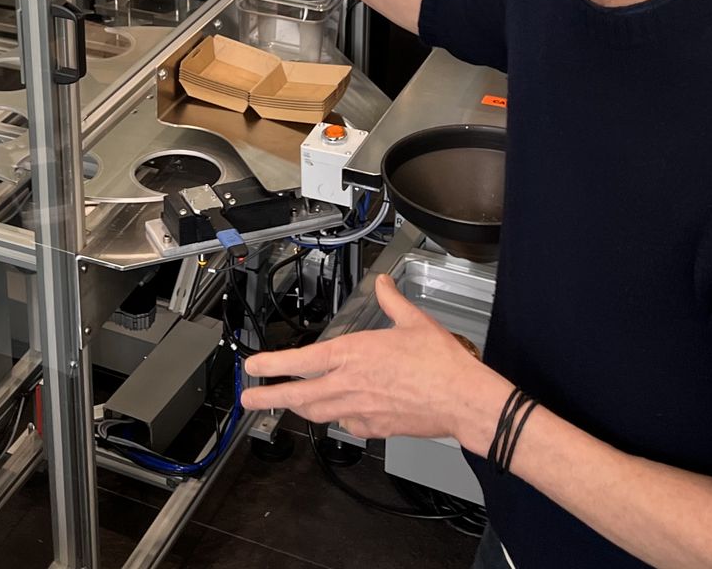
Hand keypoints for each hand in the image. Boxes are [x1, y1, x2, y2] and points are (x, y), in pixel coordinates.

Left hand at [239, 273, 512, 447]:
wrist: (462, 398)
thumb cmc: (440, 363)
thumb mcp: (413, 321)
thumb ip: (391, 301)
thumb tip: (383, 284)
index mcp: (352, 354)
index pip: (299, 361)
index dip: (271, 365)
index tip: (253, 367)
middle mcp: (348, 385)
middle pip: (297, 396)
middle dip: (267, 398)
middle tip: (248, 400)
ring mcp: (359, 410)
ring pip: (318, 413)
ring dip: (299, 407)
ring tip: (287, 403)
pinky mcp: (374, 429)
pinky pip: (347, 426)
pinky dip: (339, 419)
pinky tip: (341, 414)